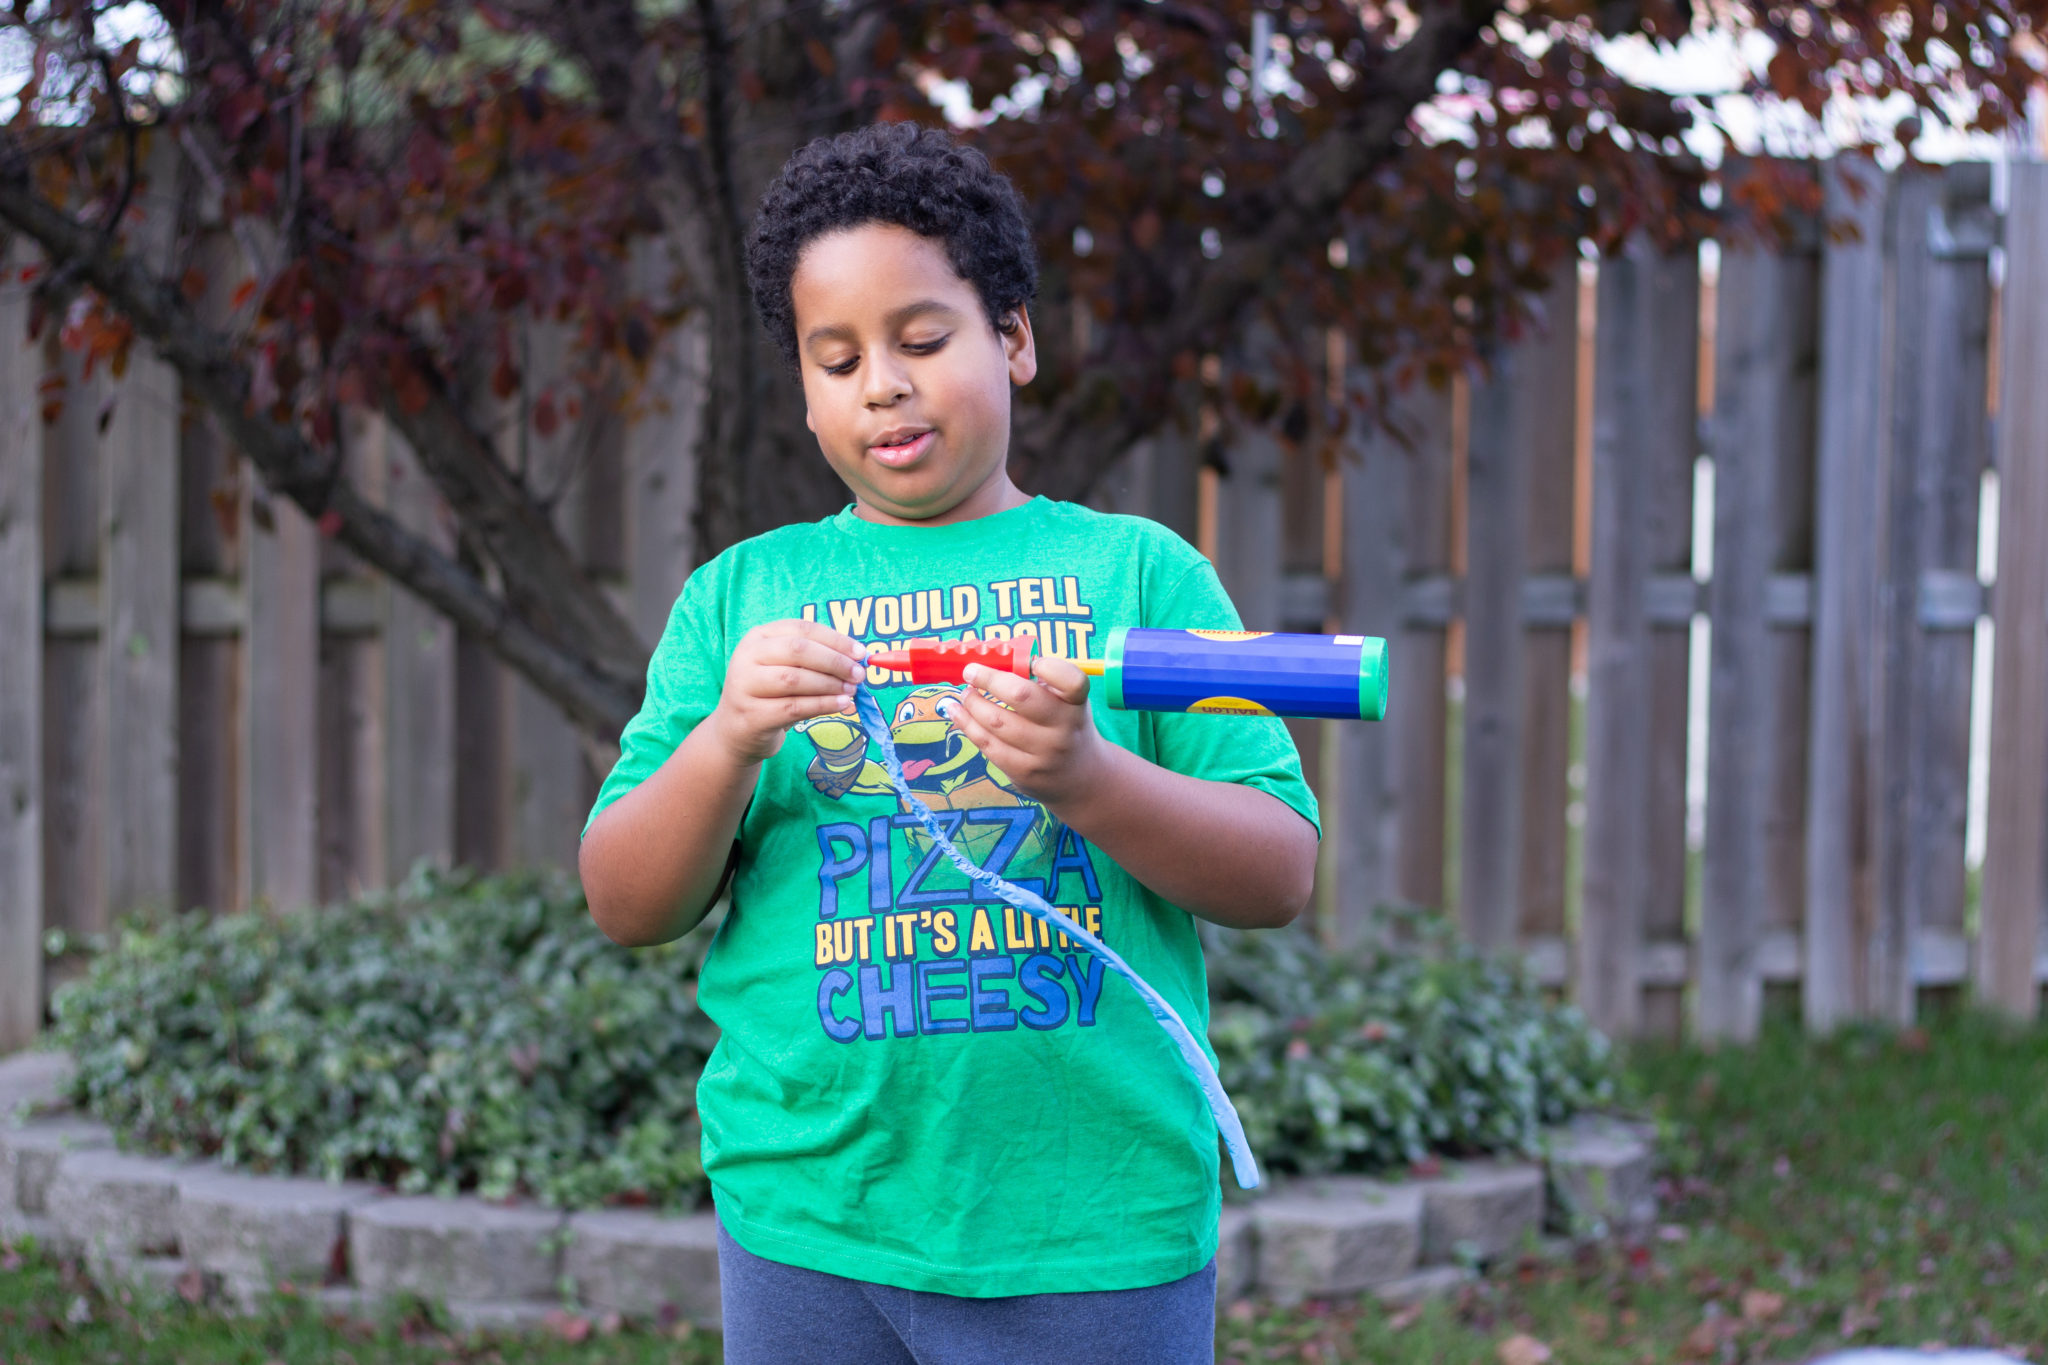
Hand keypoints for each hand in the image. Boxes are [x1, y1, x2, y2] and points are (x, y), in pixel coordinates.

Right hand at [710, 620, 866, 763]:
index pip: (802, 629)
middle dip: (834, 661)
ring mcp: (745, 686)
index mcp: (758, 636)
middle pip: (798, 650)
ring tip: (851, 690)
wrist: (736, 731)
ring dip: (829, 684)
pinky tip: (841, 704)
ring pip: (795, 679)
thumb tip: (857, 658)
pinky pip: (793, 707)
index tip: (861, 653)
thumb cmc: (771, 694)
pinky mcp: (752, 715)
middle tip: (859, 674)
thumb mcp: (786, 667)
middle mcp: (747, 656)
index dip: (835, 639)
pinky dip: (822, 705)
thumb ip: (815, 659)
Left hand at [947, 654, 1105, 806]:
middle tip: (971, 671)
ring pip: (996, 722)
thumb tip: (996, 662)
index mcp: (1076, 704)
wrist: (1078, 777)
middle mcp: (1064, 729)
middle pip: (1022, 697)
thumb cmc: (1064, 725)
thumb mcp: (1067, 702)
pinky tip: (957, 712)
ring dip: (973, 702)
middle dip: (989, 679)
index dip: (1051, 668)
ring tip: (966, 694)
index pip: (1072, 682)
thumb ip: (1043, 682)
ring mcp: (1043, 753)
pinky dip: (966, 724)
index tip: (1032, 662)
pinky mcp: (1023, 771)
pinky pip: (987, 744)